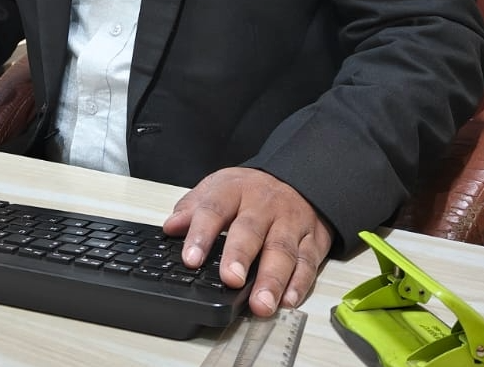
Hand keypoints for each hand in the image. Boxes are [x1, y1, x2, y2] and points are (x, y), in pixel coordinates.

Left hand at [162, 167, 332, 316]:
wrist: (297, 179)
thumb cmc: (251, 191)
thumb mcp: (218, 188)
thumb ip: (193, 208)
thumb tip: (170, 227)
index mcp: (235, 190)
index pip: (215, 209)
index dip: (202, 234)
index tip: (191, 258)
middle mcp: (264, 205)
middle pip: (251, 230)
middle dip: (240, 256)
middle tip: (230, 280)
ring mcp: (290, 223)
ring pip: (282, 250)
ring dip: (272, 279)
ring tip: (261, 304)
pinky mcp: (313, 240)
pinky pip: (308, 262)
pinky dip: (300, 283)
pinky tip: (288, 300)